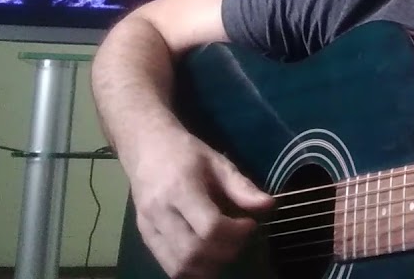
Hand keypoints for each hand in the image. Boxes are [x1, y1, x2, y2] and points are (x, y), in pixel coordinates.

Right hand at [124, 126, 273, 278]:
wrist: (147, 147)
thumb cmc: (186, 153)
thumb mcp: (217, 162)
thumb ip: (241, 187)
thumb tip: (268, 205)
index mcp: (180, 189)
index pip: (209, 227)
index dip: (235, 233)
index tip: (249, 224)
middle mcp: (159, 212)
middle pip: (194, 252)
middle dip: (225, 252)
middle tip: (239, 238)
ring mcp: (148, 227)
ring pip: (179, 267)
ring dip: (209, 267)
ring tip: (224, 248)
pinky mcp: (145, 237)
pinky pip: (169, 267)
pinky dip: (192, 269)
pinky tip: (207, 256)